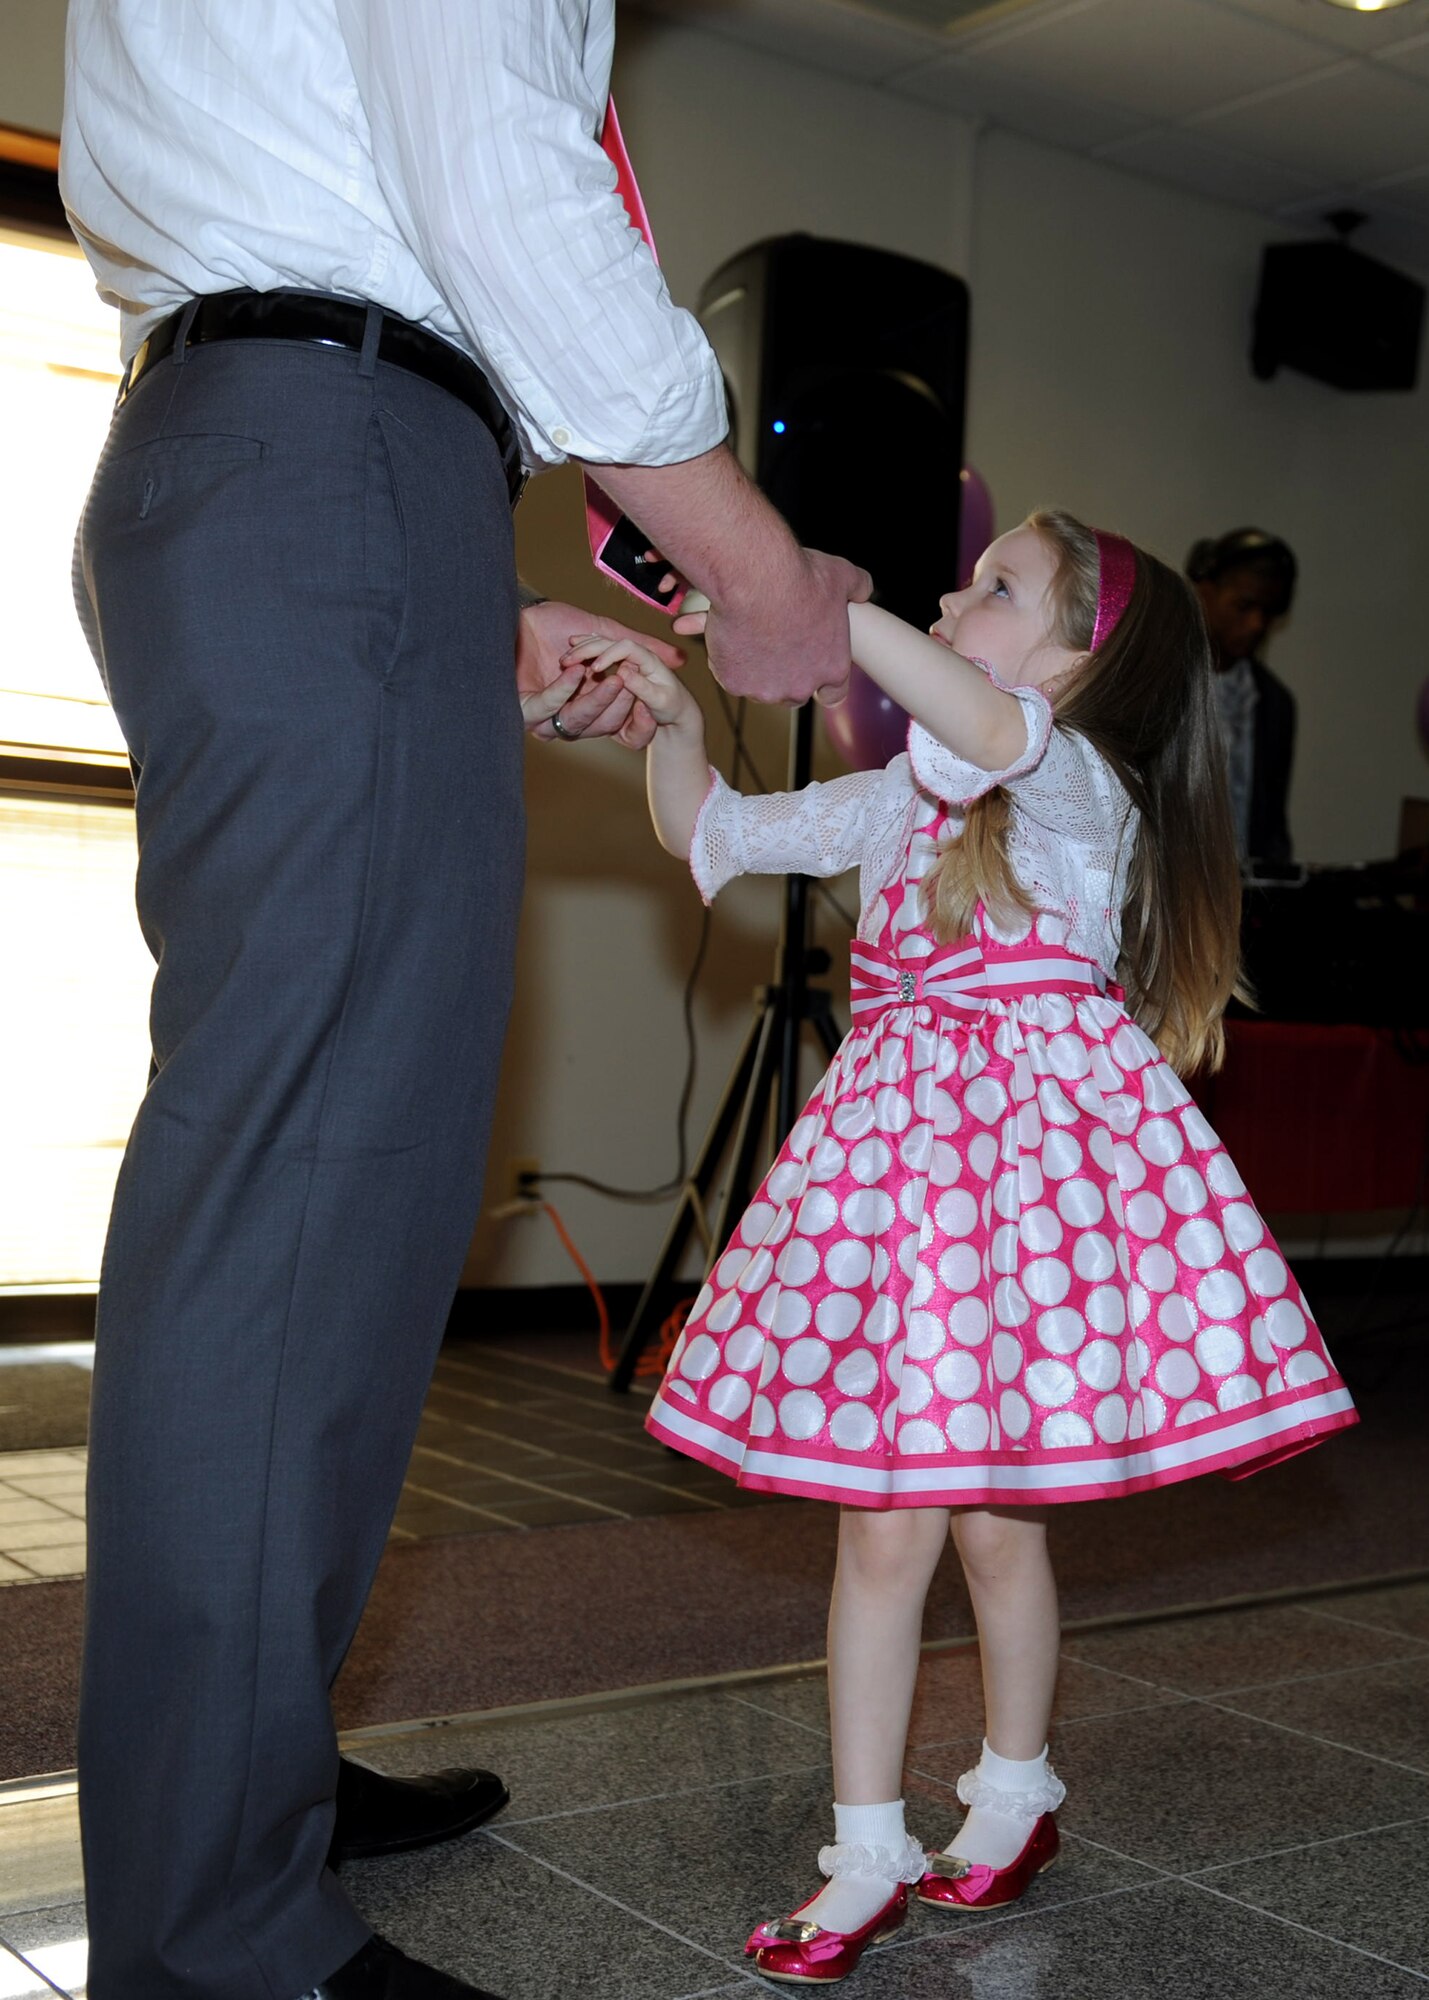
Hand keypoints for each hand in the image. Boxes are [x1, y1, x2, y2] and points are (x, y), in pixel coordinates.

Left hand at [517, 600, 685, 747]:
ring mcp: (545, 718)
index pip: (620, 725)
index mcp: (589, 707)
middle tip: (634, 682)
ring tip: (612, 678)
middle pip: (601, 727)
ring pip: (577, 722)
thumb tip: (678, 659)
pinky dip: (564, 690)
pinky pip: (548, 706)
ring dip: (596, 701)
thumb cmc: (556, 625)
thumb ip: (640, 648)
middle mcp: (568, 719)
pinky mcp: (523, 708)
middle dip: (620, 705)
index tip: (652, 699)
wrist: (520, 612)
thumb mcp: (607, 635)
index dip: (638, 717)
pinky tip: (576, 671)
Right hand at [684, 549, 871, 706]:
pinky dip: (727, 660)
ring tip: (750, 636)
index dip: (821, 683)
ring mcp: (766, 690)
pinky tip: (729, 635)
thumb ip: (857, 587)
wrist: (754, 580)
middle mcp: (801, 687)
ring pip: (759, 687)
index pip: (832, 694)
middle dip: (784, 675)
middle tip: (773, 645)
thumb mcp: (840, 575)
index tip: (809, 667)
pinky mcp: (734, 684)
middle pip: (792, 694)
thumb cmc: (799, 577)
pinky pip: (729, 676)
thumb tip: (864, 589)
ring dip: (755, 670)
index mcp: (832, 668)